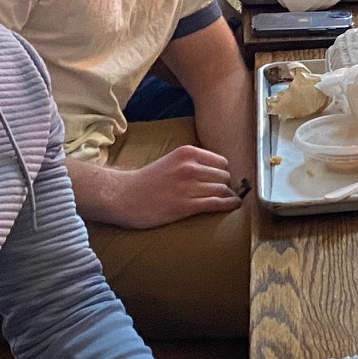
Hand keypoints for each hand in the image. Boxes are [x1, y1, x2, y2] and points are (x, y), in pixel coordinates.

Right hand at [112, 144, 241, 229]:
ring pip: (223, 190)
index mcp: (187, 153)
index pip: (221, 162)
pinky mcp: (186, 206)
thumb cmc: (146, 180)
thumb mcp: (171, 161)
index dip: (223, 172)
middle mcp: (190, 167)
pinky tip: (233, 205)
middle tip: (224, 192)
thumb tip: (216, 170)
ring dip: (228, 196)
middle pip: (224, 176)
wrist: (123, 197)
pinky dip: (228, 204)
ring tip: (229, 200)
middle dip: (226, 185)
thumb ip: (191, 162)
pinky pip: (217, 203)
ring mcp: (189, 186)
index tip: (222, 180)